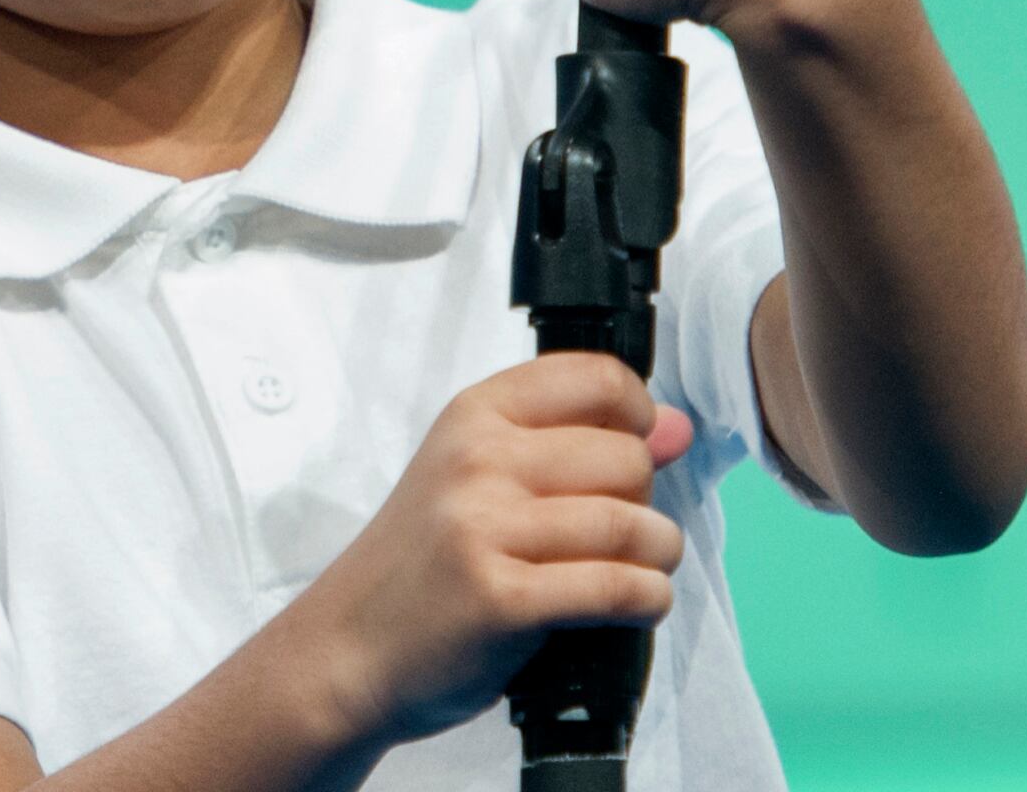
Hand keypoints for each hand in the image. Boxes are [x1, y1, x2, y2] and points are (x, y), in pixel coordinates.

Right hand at [278, 354, 694, 749]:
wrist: (349, 649)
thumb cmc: (422, 565)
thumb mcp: (479, 479)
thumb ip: (576, 445)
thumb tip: (677, 429)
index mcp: (475, 415)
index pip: (597, 378)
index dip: (640, 415)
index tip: (637, 450)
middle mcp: (478, 461)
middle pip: (627, 457)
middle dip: (648, 501)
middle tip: (625, 533)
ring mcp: (484, 529)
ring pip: (630, 526)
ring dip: (658, 556)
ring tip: (643, 571)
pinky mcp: (501, 600)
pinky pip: (615, 588)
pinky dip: (647, 600)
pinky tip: (637, 605)